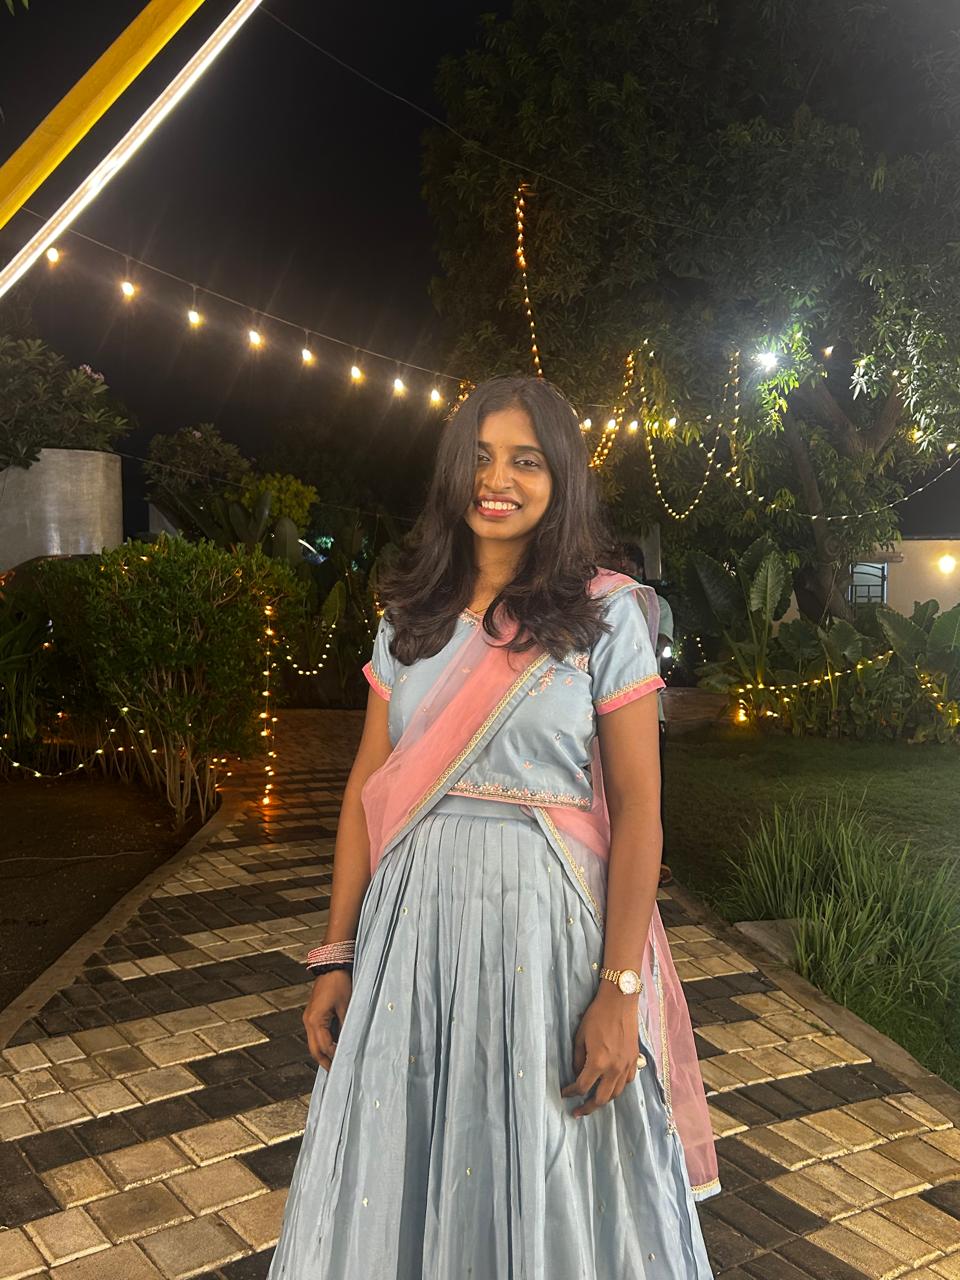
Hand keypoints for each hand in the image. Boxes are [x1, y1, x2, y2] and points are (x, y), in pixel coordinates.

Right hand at [302, 969, 352, 1070]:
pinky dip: (323, 1042)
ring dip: (323, 1052)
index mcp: (315, 1021)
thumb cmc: (338, 982)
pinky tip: (333, 1045)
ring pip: (314, 1042)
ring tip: (335, 1061)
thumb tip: (349, 1042)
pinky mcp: (312, 1014)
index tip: (345, 1064)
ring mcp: (309, 1018)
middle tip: (336, 1071)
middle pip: (314, 1049)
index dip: (335, 1057)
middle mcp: (308, 1021)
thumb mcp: (346, 1006)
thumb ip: (346, 1026)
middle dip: (324, 1061)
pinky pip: (316, 1034)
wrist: (331, 965)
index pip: (325, 1047)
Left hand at [560, 984, 639, 1116]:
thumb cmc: (597, 1015)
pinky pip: (627, 1082)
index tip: (564, 1093)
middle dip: (588, 1108)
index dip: (571, 1092)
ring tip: (594, 1100)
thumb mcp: (580, 1036)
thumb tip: (577, 1073)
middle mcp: (614, 1068)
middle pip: (601, 1099)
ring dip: (604, 1099)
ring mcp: (627, 1065)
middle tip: (577, 1112)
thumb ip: (578, 1058)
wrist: (620, 1001)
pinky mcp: (634, 1060)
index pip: (582, 1087)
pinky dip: (618, 1087)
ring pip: (616, 1093)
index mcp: (598, 1062)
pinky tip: (611, 1085)